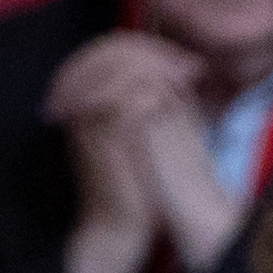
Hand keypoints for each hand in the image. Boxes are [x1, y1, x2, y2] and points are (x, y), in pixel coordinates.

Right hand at [47, 32, 201, 252]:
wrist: (120, 224)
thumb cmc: (139, 183)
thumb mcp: (149, 132)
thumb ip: (157, 99)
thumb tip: (182, 68)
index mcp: (88, 97)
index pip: (111, 50)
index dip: (151, 48)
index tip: (188, 59)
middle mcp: (81, 102)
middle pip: (110, 51)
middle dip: (156, 53)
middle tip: (191, 64)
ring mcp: (86, 117)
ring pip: (114, 69)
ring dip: (157, 68)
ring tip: (189, 77)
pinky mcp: (97, 136)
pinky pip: (121, 100)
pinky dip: (152, 93)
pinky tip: (177, 97)